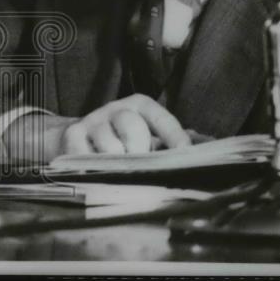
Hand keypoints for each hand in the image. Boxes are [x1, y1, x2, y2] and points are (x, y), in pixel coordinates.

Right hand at [3, 95, 190, 163]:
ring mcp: (93, 121)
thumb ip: (172, 141)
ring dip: (118, 165)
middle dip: (140, 152)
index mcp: (140, 105)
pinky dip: (96, 170)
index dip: (174, 136)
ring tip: (119, 173)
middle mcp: (116, 108)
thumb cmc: (122, 139)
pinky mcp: (72, 137)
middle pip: (133, 128)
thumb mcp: (147, 134)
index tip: (184, 154)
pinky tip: (99, 175)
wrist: (75, 138)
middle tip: (141, 169)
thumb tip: (207, 147)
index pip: (161, 118)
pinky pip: (87, 158)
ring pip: (110, 147)